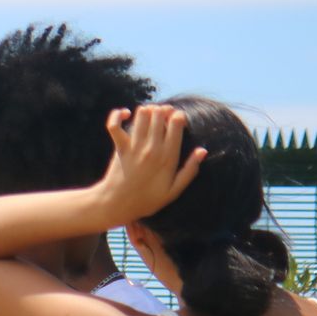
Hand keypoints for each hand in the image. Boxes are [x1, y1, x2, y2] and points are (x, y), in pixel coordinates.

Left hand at [98, 104, 207, 223]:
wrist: (117, 205)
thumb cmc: (147, 200)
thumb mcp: (174, 191)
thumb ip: (190, 170)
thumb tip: (202, 150)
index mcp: (168, 157)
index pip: (176, 123)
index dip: (178, 116)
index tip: (177, 121)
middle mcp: (151, 149)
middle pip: (159, 114)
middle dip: (163, 111)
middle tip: (163, 117)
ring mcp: (134, 147)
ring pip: (141, 115)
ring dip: (146, 111)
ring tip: (149, 116)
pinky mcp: (119, 148)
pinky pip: (114, 126)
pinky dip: (117, 115)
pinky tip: (125, 113)